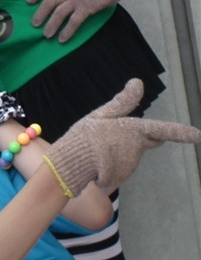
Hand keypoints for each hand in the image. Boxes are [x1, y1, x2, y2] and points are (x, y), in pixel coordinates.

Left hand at [27, 0, 138, 42]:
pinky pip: (74, 21)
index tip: (29, 0)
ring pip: (59, 13)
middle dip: (40, 13)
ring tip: (46, 35)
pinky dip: (67, 31)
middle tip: (34, 24)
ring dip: (51, 25)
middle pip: (49, 1)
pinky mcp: (86, 8)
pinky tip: (62, 39)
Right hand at [44, 79, 200, 197]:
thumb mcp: (100, 116)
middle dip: (138, 138)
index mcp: (134, 131)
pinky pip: (119, 168)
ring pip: (129, 155)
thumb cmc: (84, 137)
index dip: (182, 133)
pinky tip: (95, 162)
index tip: (199, 135)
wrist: (71, 165)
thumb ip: (122, 103)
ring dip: (118, 152)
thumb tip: (138, 82)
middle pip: (145, 141)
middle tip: (112, 136)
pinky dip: (110, 165)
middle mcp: (137, 149)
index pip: (162, 130)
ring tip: (95, 150)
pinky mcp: (122, 177)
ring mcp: (131, 165)